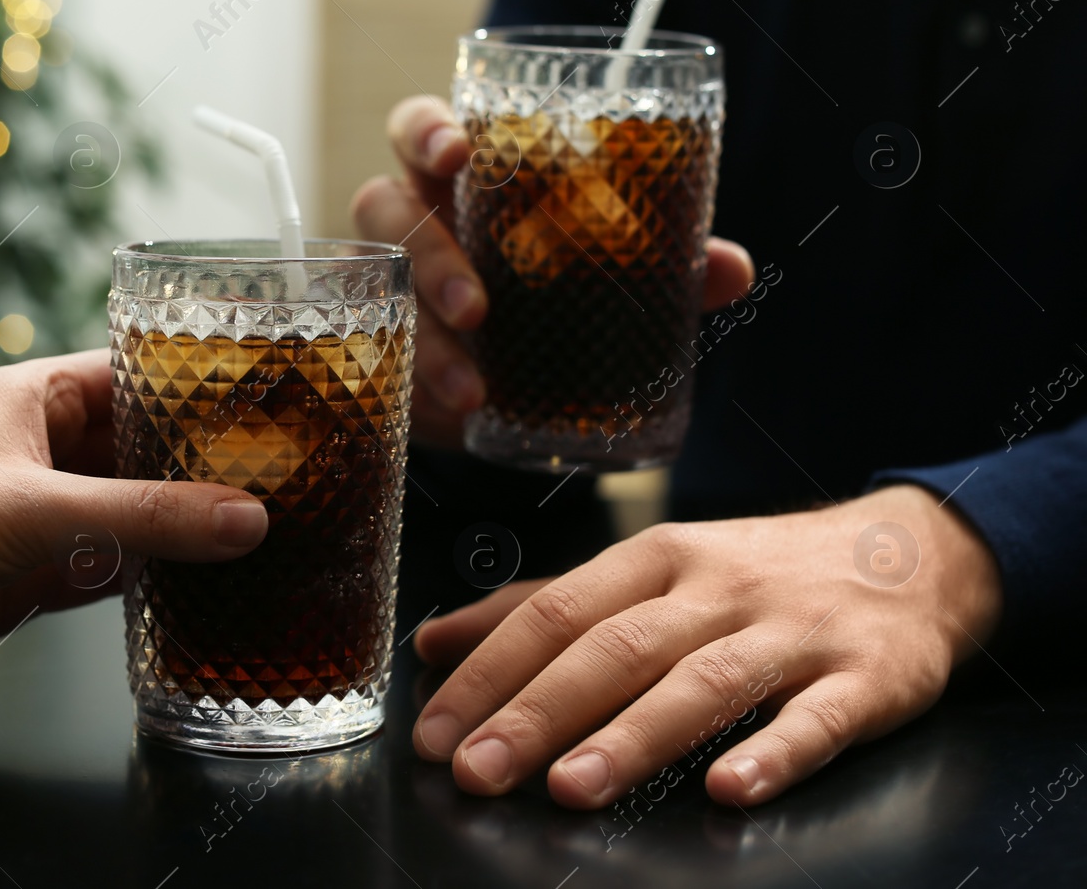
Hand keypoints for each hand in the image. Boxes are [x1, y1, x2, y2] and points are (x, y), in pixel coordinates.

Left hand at [0, 349, 268, 706]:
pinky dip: (158, 577)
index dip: (206, 384)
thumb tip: (249, 519)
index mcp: (34, 398)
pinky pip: (115, 566)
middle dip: (211, 461)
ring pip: (137, 510)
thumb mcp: (30, 513)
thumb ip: (143, 518)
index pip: (139, 373)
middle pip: (148, 447)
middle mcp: (43, 450)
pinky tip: (212, 587)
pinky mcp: (34, 574)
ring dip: (189, 522)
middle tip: (296, 474)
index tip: (280, 398)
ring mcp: (41, 514)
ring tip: (275, 529)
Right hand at [350, 94, 755, 446]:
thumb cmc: (559, 303)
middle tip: (476, 308)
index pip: (422, 128)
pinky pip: (371, 351)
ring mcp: (387, 281)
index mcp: (463, 180)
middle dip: (429, 253)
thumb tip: (731, 266)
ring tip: (472, 387)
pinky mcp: (378, 343)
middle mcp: (414, 219)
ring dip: (425, 334)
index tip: (459, 150)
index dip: (429, 130)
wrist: (518, 392)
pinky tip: (456, 410)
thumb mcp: (612, 280)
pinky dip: (416, 381)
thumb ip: (666, 267)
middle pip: (384, 203)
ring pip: (379, 285)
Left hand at [409, 485, 1001, 806]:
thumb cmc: (754, 573)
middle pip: (616, 648)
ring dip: (634, 737)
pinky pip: (817, 720)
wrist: (910, 555)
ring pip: (703, 682)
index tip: (435, 732)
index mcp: (656, 557)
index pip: (556, 610)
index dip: (489, 671)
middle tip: (477, 771)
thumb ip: (544, 606)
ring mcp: (792, 632)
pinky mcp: (866, 678)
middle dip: (538, 712)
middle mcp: (717, 588)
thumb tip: (433, 642)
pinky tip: (731, 789)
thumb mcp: (649, 569)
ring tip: (571, 789)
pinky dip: (773, 753)